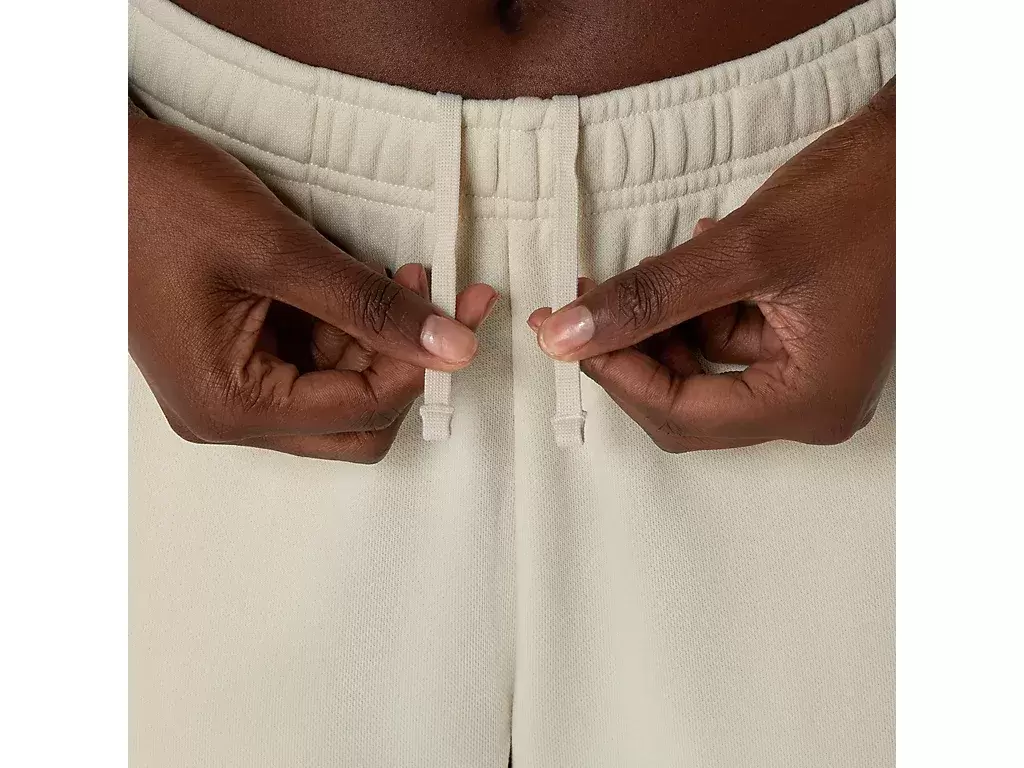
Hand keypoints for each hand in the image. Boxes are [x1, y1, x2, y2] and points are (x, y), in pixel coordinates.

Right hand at [130, 116, 496, 461]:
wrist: (95, 167)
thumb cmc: (162, 201)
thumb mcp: (276, 250)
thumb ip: (367, 304)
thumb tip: (453, 348)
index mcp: (230, 405)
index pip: (361, 412)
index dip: (420, 365)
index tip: (461, 309)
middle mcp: (229, 415)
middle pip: (355, 422)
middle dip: (405, 364)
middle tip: (443, 301)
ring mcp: (230, 390)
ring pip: (340, 393)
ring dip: (380, 342)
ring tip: (401, 275)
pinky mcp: (234, 361)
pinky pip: (314, 364)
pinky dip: (350, 329)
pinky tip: (365, 282)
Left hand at [529, 79, 894, 451]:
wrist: (919, 155)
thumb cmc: (859, 198)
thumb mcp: (742, 249)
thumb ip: (649, 297)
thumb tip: (566, 335)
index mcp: (808, 401)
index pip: (683, 415)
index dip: (616, 374)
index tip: (565, 330)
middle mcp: (811, 406)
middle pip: (687, 403)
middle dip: (632, 351)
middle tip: (582, 303)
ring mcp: (809, 378)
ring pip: (701, 370)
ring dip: (662, 322)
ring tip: (652, 266)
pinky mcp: (803, 347)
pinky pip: (726, 342)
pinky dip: (696, 306)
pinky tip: (697, 258)